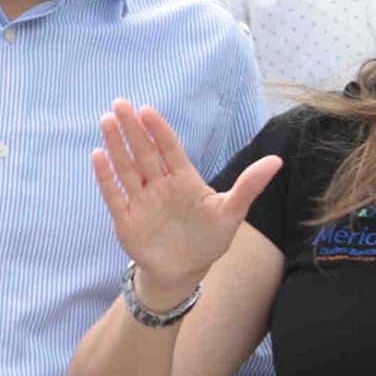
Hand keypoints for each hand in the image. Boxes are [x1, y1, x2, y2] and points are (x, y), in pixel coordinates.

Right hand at [90, 100, 274, 305]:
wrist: (184, 272)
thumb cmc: (208, 239)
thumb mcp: (232, 213)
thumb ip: (249, 186)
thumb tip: (277, 160)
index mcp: (184, 179)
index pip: (169, 149)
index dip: (158, 130)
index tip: (147, 110)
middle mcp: (160, 185)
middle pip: (144, 152)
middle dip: (132, 129)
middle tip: (120, 103)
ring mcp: (142, 200)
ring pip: (127, 168)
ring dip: (116, 145)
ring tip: (107, 121)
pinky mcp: (126, 219)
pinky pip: (114, 194)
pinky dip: (106, 177)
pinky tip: (98, 155)